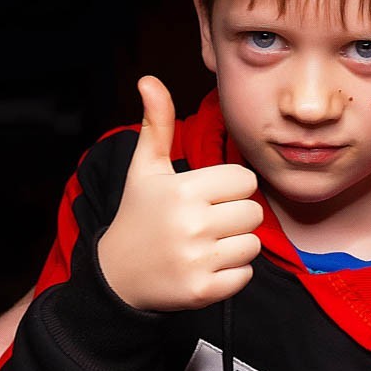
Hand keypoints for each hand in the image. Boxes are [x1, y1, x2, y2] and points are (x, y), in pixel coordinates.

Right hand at [96, 76, 263, 311]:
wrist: (117, 276)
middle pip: (253, 212)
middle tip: (205, 222)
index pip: (244, 180)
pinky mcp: (202, 291)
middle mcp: (191, 224)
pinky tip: (204, 267)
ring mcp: (197, 260)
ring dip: (234, 245)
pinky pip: (245, 274)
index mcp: (183, 189)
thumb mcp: (145, 168)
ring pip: (252, 244)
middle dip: (234, 216)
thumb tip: (149, 79)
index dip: (228, 187)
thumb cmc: (138, 214)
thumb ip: (156, 123)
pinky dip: (231, 273)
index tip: (205, 196)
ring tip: (204, 244)